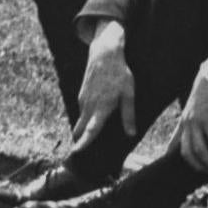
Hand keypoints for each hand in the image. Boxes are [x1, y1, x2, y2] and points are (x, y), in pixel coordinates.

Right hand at [70, 23, 136, 148]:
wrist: (104, 54)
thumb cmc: (120, 74)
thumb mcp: (128, 94)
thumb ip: (128, 115)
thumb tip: (131, 134)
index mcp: (102, 107)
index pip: (92, 129)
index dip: (85, 142)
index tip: (77, 151)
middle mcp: (89, 105)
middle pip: (81, 128)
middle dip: (79, 140)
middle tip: (77, 153)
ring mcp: (83, 100)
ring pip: (81, 120)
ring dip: (81, 130)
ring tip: (82, 142)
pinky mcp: (82, 95)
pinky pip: (82, 112)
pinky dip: (84, 119)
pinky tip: (89, 122)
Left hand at [174, 70, 207, 171]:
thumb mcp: (202, 106)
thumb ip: (202, 117)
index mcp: (185, 121)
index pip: (175, 141)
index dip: (171, 153)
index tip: (169, 161)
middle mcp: (188, 123)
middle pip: (188, 152)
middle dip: (199, 165)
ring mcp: (196, 122)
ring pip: (200, 149)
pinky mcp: (207, 118)